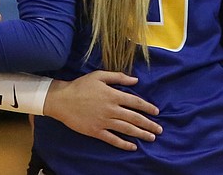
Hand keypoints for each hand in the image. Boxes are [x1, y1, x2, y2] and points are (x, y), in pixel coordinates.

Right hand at [43, 70, 160, 151]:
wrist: (62, 100)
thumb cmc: (81, 85)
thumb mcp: (99, 76)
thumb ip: (118, 77)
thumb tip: (135, 80)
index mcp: (113, 95)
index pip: (135, 102)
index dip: (147, 107)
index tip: (156, 112)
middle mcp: (111, 109)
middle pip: (134, 118)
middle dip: (148, 124)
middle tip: (159, 129)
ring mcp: (104, 122)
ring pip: (126, 129)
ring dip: (140, 134)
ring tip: (151, 138)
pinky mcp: (96, 131)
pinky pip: (113, 139)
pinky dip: (123, 144)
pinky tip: (133, 147)